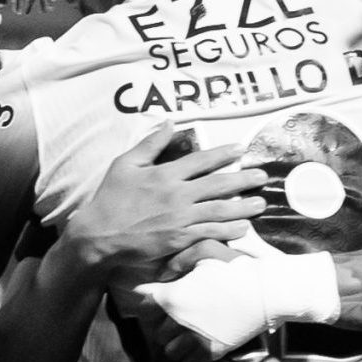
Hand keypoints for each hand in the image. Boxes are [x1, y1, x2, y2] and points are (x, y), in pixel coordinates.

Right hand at [65, 124, 266, 276]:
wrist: (99, 234)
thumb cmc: (110, 198)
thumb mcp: (124, 164)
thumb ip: (149, 144)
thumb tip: (169, 123)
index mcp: (164, 173)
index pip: (201, 160)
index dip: (224, 153)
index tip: (241, 149)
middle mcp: (176, 194)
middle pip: (218, 184)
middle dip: (244, 179)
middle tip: (262, 177)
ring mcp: (179, 217)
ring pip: (220, 209)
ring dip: (243, 206)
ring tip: (260, 203)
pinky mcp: (179, 238)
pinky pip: (210, 232)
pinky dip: (229, 230)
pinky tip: (243, 228)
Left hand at [131, 242, 338, 361]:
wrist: (269, 291)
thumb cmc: (237, 267)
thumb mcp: (206, 250)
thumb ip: (179, 260)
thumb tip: (163, 275)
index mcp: (173, 296)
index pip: (144, 308)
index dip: (150, 306)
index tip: (160, 304)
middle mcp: (179, 321)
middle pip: (157, 334)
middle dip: (163, 328)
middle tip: (176, 321)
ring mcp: (196, 338)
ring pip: (171, 352)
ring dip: (176, 345)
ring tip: (187, 336)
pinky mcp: (214, 351)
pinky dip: (191, 359)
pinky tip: (198, 349)